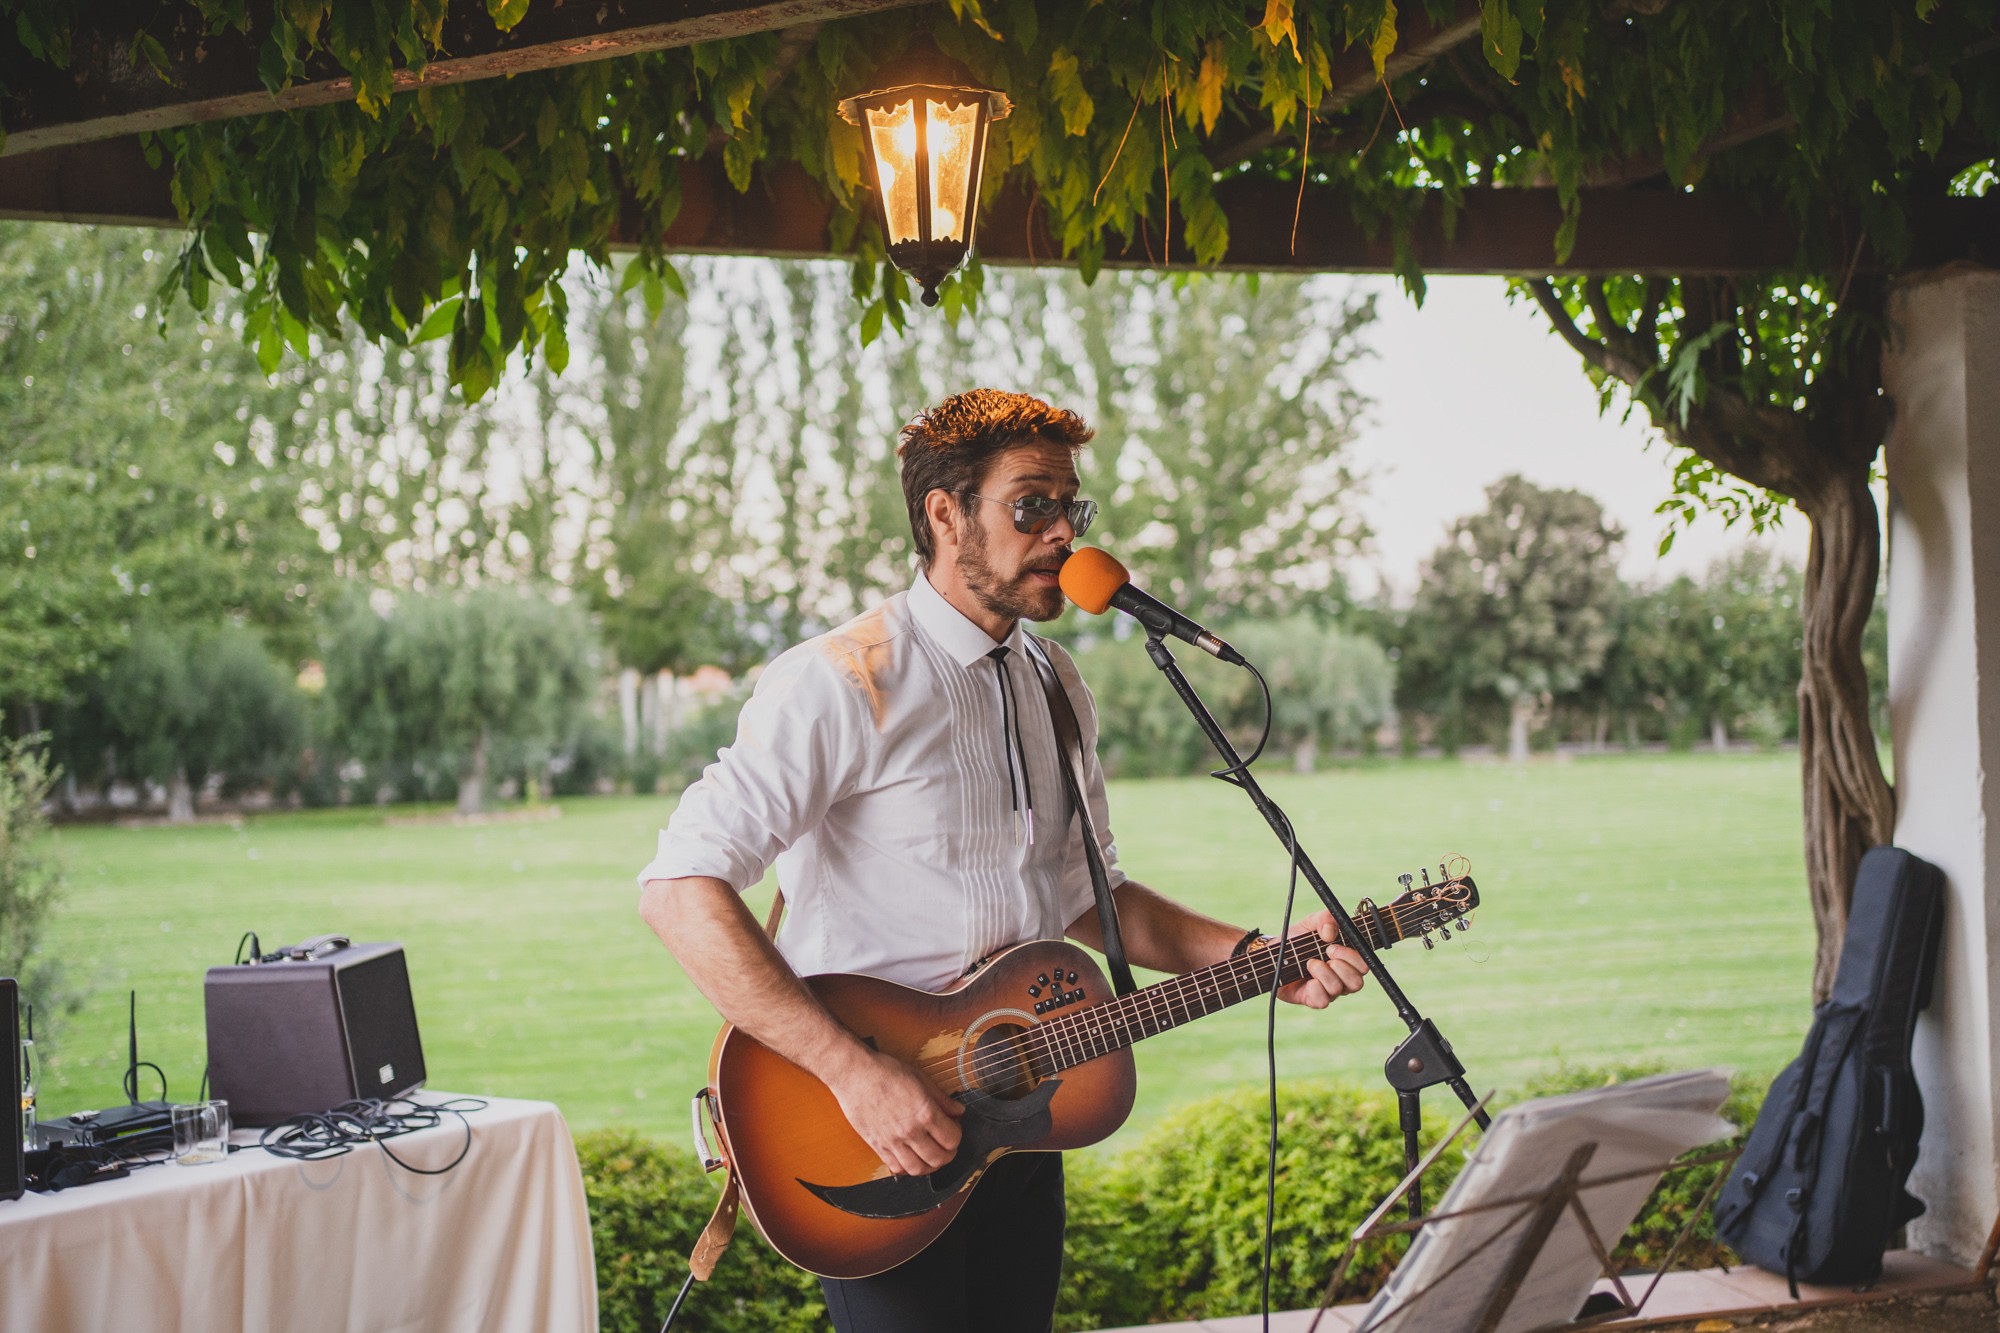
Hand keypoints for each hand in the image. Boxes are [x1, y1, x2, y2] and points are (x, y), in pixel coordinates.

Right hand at [825, 1044, 965, 1176]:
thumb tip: (958, 1111)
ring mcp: (893, 1141)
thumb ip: (942, 1099)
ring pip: (919, 1169)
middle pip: (939, 1158)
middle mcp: (910, 1131)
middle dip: (948, 1153)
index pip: (952, 1139)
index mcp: (925, 1112)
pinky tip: (911, 1157)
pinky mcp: (877, 1146)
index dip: (957, 1134)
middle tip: (947, 1144)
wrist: (854, 1074)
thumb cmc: (885, 1071)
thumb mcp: (921, 1078)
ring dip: (930, 1165)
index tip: (954, 1128)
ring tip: (931, 1154)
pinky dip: (907, 1168)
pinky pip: (897, 1168)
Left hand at [1272, 910, 1367, 1008]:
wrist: (1274, 952)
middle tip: (1324, 954)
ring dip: (1323, 973)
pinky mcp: (1312, 999)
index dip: (1352, 957)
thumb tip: (1330, 933)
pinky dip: (1315, 988)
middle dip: (1340, 966)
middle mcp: (1341, 978)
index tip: (1332, 946)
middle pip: (1357, 983)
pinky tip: (1307, 980)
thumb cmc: (1297, 939)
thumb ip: (1325, 919)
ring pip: (1338, 989)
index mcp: (1347, 960)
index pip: (1364, 966)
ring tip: (1310, 963)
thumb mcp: (1311, 922)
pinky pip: (1323, 1001)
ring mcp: (1328, 990)